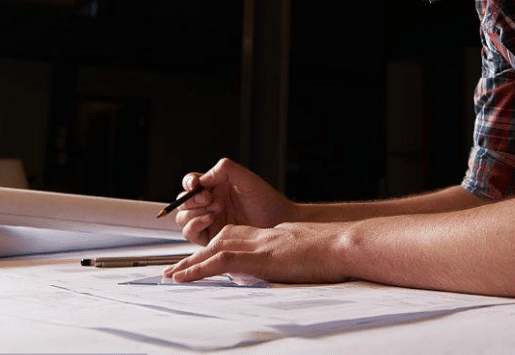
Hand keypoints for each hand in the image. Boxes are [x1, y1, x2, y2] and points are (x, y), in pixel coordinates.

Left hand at [162, 222, 349, 283]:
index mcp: (274, 237)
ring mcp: (259, 245)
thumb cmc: (334, 252)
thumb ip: (291, 260)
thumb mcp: (308, 256)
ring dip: (190, 263)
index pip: (237, 238)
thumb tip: (287, 270)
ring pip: (214, 249)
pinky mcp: (258, 257)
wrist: (343, 244)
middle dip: (197, 255)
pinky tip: (183, 277)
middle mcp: (262, 237)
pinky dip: (198, 269)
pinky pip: (220, 261)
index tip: (201, 258)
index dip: (217, 247)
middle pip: (221, 240)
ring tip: (171, 275)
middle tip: (176, 269)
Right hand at [173, 158, 296, 245]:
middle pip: (184, 201)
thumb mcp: (246, 178)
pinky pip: (190, 233)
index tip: (196, 184)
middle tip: (208, 198)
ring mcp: (208, 221)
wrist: (277, 222)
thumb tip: (202, 178)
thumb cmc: (265, 200)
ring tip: (215, 209)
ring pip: (183, 217)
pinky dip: (194, 225)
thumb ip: (225, 169)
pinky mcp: (210, 237)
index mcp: (215, 186)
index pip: (191, 183)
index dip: (190, 183)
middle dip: (192, 199)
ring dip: (194, 212)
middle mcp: (209, 204)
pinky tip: (210, 219)